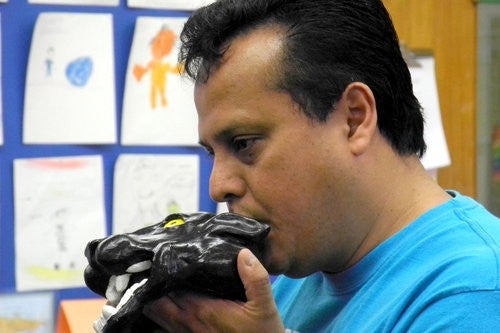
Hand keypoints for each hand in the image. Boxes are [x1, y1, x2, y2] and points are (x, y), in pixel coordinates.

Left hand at [143, 248, 284, 332]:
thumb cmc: (261, 332)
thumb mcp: (264, 305)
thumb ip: (255, 279)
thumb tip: (243, 253)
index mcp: (201, 309)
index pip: (170, 286)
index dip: (162, 270)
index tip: (161, 254)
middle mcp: (187, 321)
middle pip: (155, 301)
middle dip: (152, 283)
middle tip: (155, 264)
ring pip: (156, 314)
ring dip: (154, 298)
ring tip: (157, 278)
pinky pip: (163, 325)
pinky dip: (159, 312)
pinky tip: (166, 299)